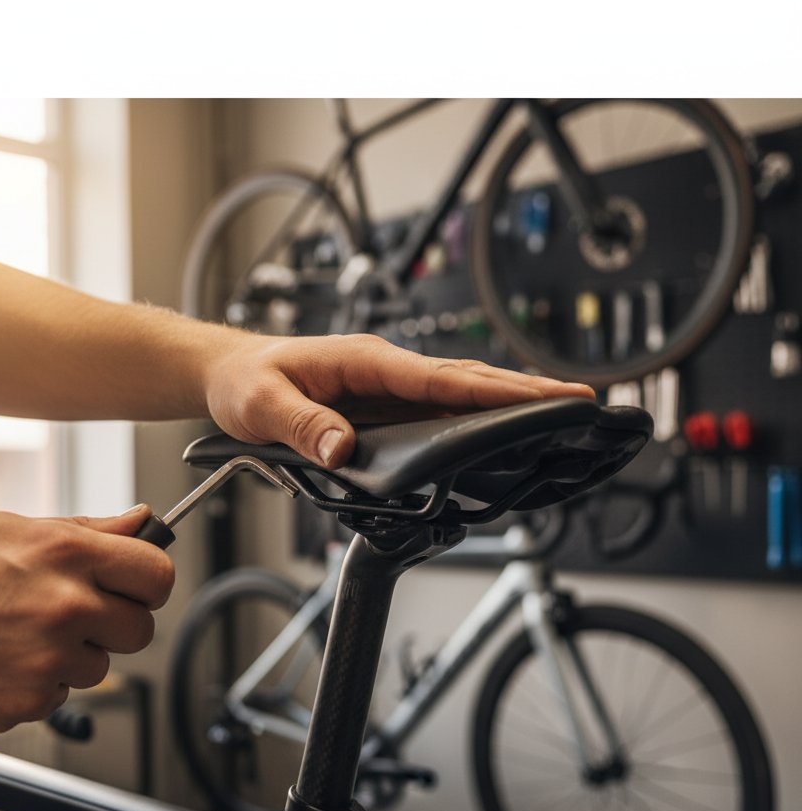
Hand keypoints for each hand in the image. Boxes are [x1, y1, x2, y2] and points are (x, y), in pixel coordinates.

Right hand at [0, 505, 172, 731]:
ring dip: (72, 656)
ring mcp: (48, 657)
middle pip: (140, 629)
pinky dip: (37, 685)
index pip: (158, 574)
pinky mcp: (28, 701)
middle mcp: (66, 605)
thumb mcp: (12, 528)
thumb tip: (142, 521)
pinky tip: (1, 661)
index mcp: (67, 553)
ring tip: (19, 635)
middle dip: (114, 624)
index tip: (134, 588)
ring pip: (100, 666)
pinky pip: (60, 696)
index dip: (148, 583)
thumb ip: (88, 529)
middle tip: (71, 616)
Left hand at [205, 333, 596, 467]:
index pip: (439, 376)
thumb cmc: (245, 382)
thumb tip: (342, 450)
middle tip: (581, 401)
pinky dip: (477, 415)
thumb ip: (301, 427)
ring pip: (459, 391)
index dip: (493, 389)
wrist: (230, 374)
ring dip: (509, 400)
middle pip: (465, 379)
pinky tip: (501, 428)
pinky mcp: (385, 405)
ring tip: (561, 410)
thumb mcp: (261, 405)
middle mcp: (385, 370)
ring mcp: (388, 387)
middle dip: (524, 390)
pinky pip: (439, 409)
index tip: (542, 395)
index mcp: (364, 360)